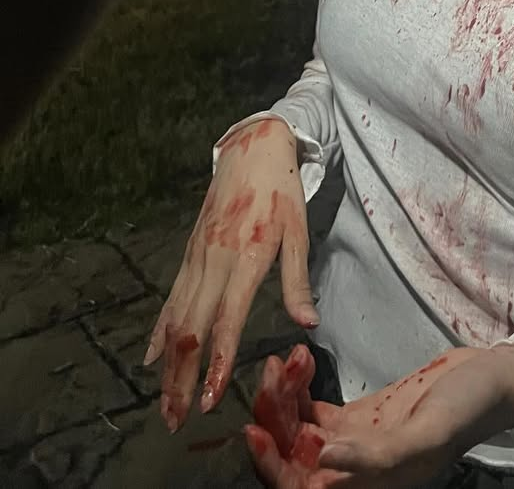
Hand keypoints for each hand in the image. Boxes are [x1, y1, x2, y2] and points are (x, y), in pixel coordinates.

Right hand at [144, 119, 318, 431]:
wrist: (252, 149)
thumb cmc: (281, 191)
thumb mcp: (299, 231)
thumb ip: (297, 280)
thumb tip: (307, 324)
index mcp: (245, 256)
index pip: (226, 319)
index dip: (217, 360)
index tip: (211, 396)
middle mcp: (214, 261)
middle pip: (192, 329)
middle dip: (183, 377)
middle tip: (177, 418)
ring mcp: (196, 258)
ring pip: (176, 319)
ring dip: (168, 364)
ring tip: (165, 401)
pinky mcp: (189, 254)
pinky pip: (171, 299)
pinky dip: (160, 331)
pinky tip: (152, 357)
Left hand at [244, 341, 513, 487]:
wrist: (494, 378)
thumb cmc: (471, 406)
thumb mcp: (429, 431)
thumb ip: (379, 453)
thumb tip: (323, 462)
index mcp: (372, 485)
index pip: (303, 488)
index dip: (273, 466)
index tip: (255, 429)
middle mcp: (356, 470)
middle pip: (292, 460)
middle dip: (274, 421)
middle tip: (271, 377)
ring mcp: (356, 442)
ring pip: (299, 431)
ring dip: (284, 398)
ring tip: (285, 360)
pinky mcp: (361, 416)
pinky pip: (316, 409)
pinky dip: (301, 385)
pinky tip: (299, 357)